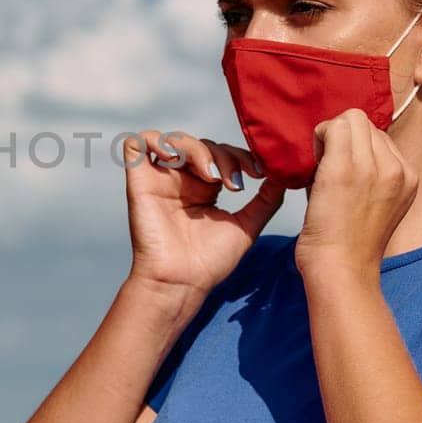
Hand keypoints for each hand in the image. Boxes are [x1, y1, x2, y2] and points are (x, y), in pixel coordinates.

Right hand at [122, 129, 283, 317]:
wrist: (182, 282)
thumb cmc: (209, 262)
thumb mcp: (247, 226)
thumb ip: (265, 200)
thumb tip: (285, 175)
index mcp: (204, 189)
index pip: (222, 154)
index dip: (241, 156)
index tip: (259, 174)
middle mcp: (181, 181)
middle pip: (203, 144)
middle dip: (225, 156)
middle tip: (235, 183)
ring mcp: (159, 179)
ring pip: (176, 140)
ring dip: (199, 149)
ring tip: (212, 175)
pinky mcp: (138, 181)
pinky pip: (136, 144)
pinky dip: (156, 141)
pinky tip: (175, 159)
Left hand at [296, 108, 417, 275]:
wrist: (342, 269)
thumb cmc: (347, 242)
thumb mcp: (374, 202)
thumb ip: (369, 172)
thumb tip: (342, 143)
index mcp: (408, 177)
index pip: (379, 137)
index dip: (355, 147)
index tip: (341, 171)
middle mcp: (397, 168)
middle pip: (366, 123)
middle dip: (343, 137)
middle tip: (326, 167)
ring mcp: (374, 166)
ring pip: (351, 119)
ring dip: (331, 136)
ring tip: (322, 169)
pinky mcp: (346, 168)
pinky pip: (334, 127)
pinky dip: (319, 138)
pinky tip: (314, 167)